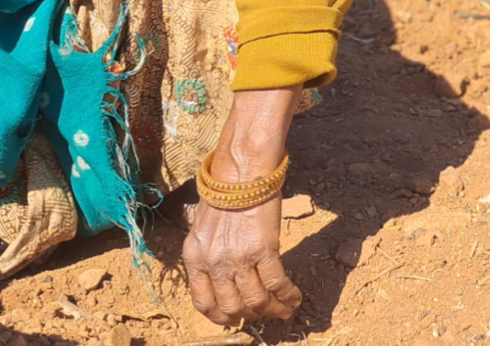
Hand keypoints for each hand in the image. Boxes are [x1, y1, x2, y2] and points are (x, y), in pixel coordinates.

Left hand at [183, 195, 300, 323]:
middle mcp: (214, 262)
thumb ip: (209, 254)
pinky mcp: (263, 249)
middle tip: (261, 313)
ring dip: (271, 309)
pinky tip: (294, 298)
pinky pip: (276, 283)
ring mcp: (238, 257)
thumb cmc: (225, 194)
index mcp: (194, 257)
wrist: (242, 172)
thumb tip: (225, 276)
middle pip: (231, 306)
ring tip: (282, 310)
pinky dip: (287, 295)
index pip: (203, 302)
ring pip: (255, 300)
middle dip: (248, 315)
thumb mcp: (204, 228)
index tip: (232, 318)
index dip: (219, 316)